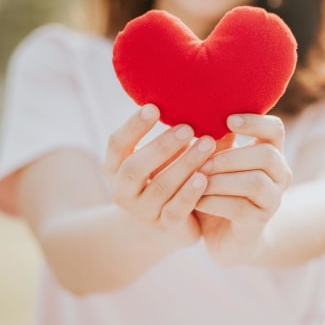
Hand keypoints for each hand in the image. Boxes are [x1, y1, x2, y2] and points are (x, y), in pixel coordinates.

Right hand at [102, 104, 216, 249]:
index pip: (117, 144)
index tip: (153, 107)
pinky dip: (190, 193)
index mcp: (117, 167)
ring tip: (207, 145)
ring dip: (184, 164)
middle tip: (188, 127)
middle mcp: (123, 191)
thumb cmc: (172, 176)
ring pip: (160, 188)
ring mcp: (143, 212)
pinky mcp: (166, 227)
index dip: (133, 127)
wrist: (172, 225)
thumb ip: (177, 133)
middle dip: (162, 146)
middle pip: (135, 168)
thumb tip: (206, 98)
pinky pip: (176, 209)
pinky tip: (205, 177)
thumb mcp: (167, 155)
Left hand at [195, 114, 291, 265]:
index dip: (255, 121)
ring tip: (197, 180)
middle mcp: (279, 175)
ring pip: (255, 182)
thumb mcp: (215, 165)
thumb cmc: (218, 193)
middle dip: (230, 156)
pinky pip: (241, 208)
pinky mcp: (259, 223)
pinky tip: (196, 200)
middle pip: (267, 155)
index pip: (275, 130)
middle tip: (201, 162)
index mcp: (270, 154)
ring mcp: (273, 200)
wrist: (227, 239)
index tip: (228, 120)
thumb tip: (196, 112)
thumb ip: (213, 144)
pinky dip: (215, 202)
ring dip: (221, 179)